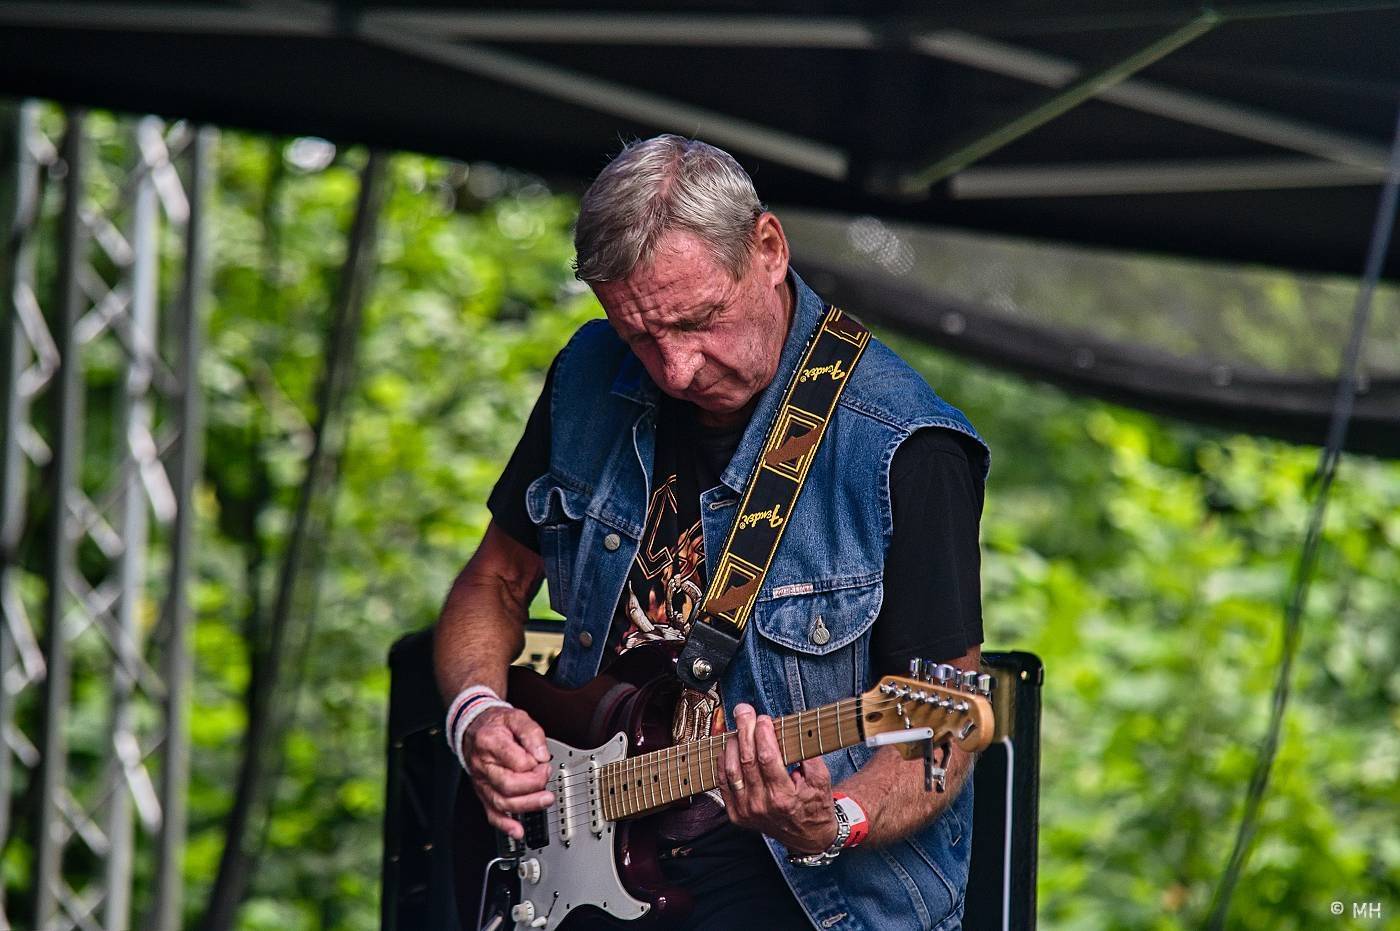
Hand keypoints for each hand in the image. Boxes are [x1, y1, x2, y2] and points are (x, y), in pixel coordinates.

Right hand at [461, 705, 553, 838]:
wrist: (474, 728)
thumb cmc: (496, 724)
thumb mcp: (516, 716)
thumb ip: (531, 732)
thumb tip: (542, 754)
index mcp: (490, 742)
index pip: (516, 761)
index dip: (535, 763)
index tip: (544, 760)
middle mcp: (483, 765)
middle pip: (508, 785)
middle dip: (534, 785)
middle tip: (546, 775)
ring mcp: (482, 782)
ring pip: (502, 802)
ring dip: (527, 805)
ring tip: (546, 800)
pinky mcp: (484, 793)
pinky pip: (491, 813)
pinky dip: (505, 825)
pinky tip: (518, 831)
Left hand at [718, 703, 837, 854]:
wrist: (807, 837)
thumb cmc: (814, 805)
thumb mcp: (822, 781)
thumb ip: (810, 756)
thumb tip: (794, 731)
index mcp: (783, 797)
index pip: (767, 758)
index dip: (763, 735)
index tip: (764, 719)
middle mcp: (761, 805)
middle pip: (747, 760)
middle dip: (744, 730)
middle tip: (744, 711)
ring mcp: (746, 811)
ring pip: (731, 770)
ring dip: (732, 744)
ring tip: (737, 727)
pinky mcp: (736, 814)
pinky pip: (723, 784)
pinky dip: (723, 762)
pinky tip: (728, 747)